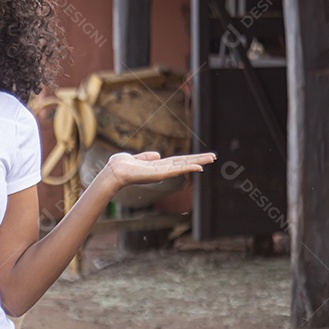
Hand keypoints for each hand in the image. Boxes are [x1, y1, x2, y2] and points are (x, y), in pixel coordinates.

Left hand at [101, 151, 216, 191]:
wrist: (114, 172)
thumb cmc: (121, 166)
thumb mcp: (135, 158)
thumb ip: (146, 156)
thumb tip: (158, 154)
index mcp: (157, 165)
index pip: (178, 161)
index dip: (190, 158)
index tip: (203, 156)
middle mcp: (162, 169)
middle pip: (184, 163)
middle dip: (199, 160)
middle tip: (214, 157)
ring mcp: (162, 172)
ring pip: (184, 166)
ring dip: (198, 162)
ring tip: (212, 159)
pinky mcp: (159, 174)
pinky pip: (176, 170)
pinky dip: (188, 168)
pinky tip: (199, 166)